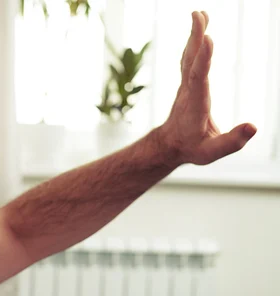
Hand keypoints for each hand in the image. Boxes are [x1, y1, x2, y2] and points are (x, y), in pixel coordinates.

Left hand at [157, 11, 256, 165]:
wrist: (170, 145)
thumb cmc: (191, 149)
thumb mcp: (211, 153)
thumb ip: (232, 141)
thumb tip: (253, 127)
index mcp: (195, 105)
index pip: (198, 78)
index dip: (202, 58)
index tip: (206, 38)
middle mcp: (189, 91)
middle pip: (191, 61)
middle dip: (195, 37)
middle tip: (198, 15)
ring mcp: (187, 86)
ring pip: (189, 57)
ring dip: (194, 35)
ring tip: (199, 14)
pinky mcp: (188, 83)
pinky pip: (190, 59)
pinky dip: (194, 42)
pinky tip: (199, 29)